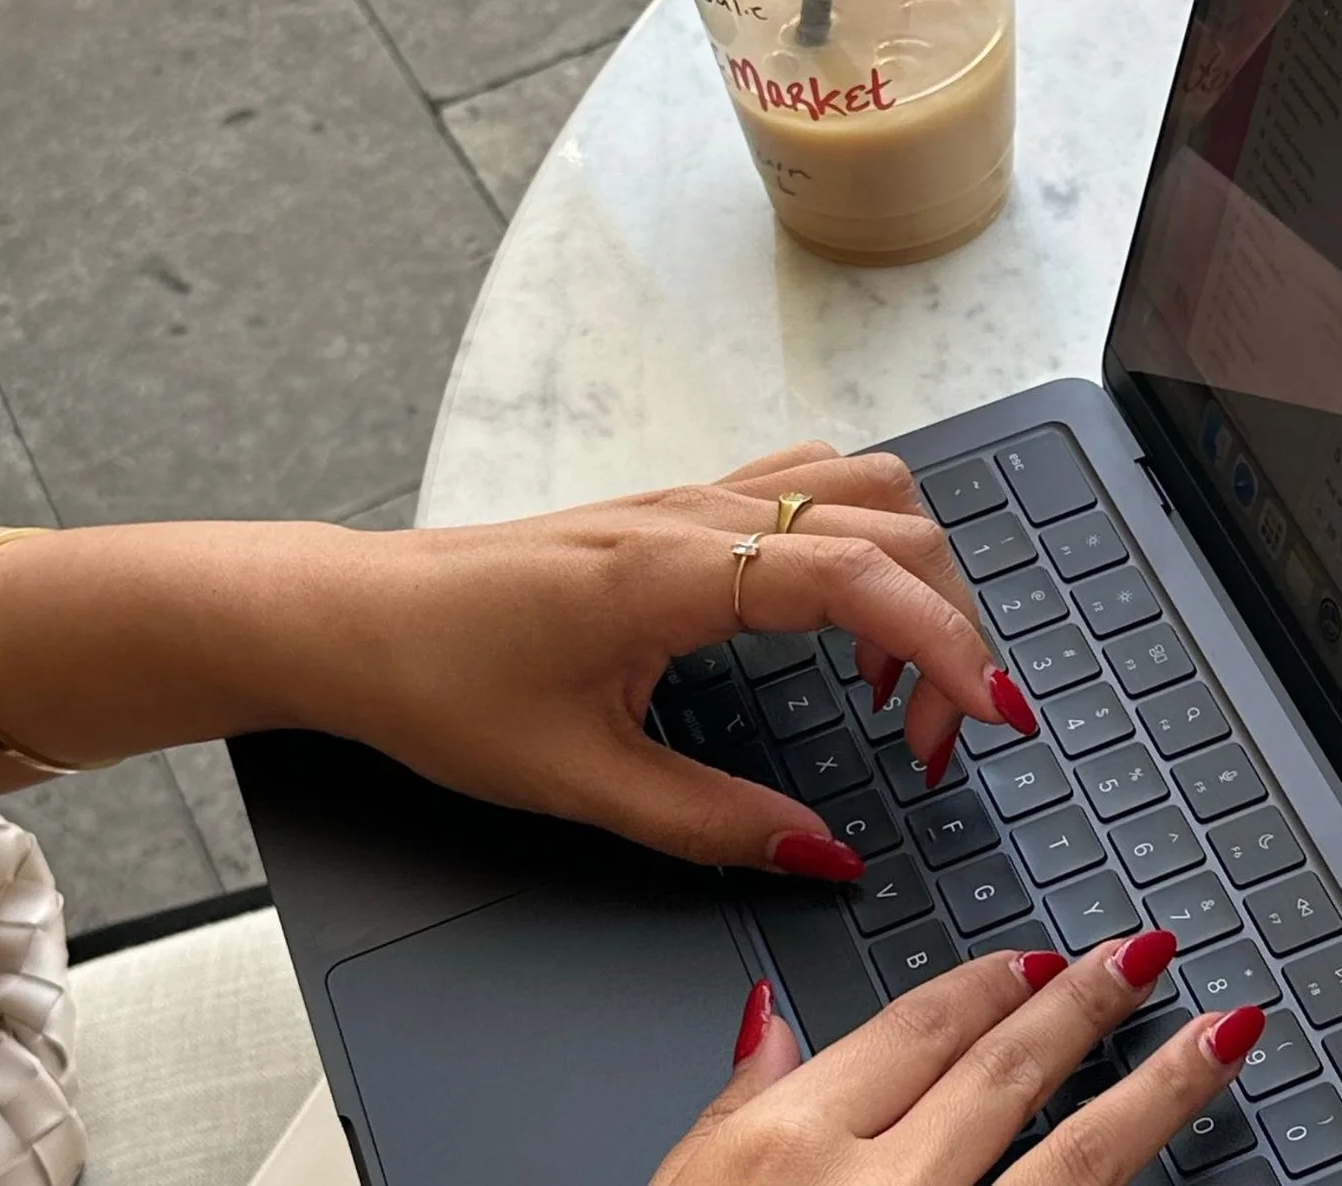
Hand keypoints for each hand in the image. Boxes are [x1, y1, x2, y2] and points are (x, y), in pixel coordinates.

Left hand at [289, 440, 1039, 877]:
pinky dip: (868, 544)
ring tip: (897, 684)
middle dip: (948, 628)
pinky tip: (844, 622)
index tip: (990, 720)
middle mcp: (703, 512)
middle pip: (895, 524)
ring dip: (914, 575)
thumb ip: (711, 822)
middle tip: (932, 740)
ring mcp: (697, 496)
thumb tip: (824, 855)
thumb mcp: (577, 780)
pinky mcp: (684, 505)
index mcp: (681, 570)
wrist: (351, 617)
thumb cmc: (440, 683)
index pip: (865, 574)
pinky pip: (816, 486)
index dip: (949, 644)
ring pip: (866, 489)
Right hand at [652, 931, 1265, 1185]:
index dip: (987, 987)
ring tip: (1225, 1034)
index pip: (911, 1031)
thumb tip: (773, 1022)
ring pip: (1081, 1157)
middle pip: (1004, 1071)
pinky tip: (1200, 1167)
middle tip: (1142, 957)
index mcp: (787, 1147)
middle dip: (1085, 1006)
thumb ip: (736, 1107)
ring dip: (1162, 1087)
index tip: (1039, 964)